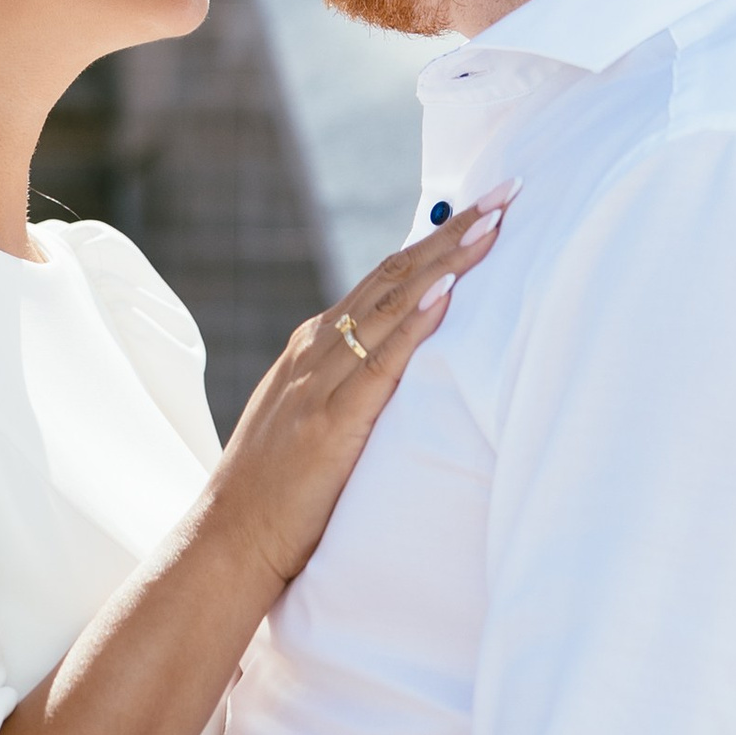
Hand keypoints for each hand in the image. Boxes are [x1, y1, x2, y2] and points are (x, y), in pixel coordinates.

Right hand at [207, 192, 510, 590]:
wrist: (228, 541)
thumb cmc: (280, 491)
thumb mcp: (317, 420)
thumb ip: (354, 385)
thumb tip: (411, 362)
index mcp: (316, 347)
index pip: (385, 277)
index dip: (437, 239)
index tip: (487, 208)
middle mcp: (316, 352)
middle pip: (394, 276)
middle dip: (454, 233)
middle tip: (507, 193)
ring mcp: (319, 384)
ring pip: (390, 307)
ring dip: (446, 262)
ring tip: (493, 226)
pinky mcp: (329, 424)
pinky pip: (380, 366)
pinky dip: (414, 325)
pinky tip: (446, 293)